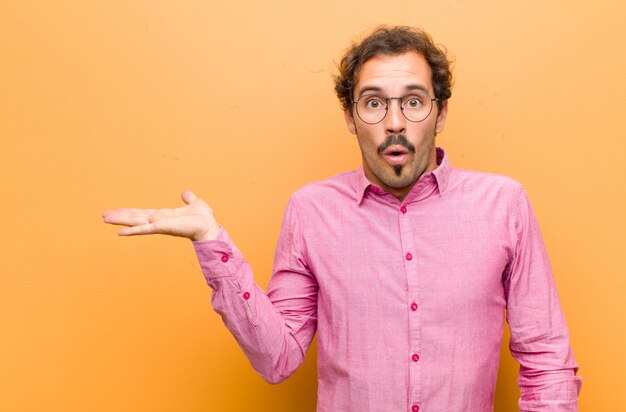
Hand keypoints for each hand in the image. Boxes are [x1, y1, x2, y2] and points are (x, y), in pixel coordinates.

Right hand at [102, 190, 219, 240]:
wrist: (209, 226)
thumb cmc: (203, 218)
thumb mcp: (194, 203)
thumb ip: (188, 198)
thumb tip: (185, 192)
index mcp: (164, 215)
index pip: (143, 213)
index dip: (130, 211)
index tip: (118, 210)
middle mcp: (158, 220)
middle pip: (135, 217)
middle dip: (120, 216)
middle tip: (104, 215)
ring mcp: (159, 224)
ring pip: (136, 222)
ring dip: (120, 220)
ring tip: (105, 219)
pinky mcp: (162, 227)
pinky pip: (144, 229)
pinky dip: (132, 231)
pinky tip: (120, 232)